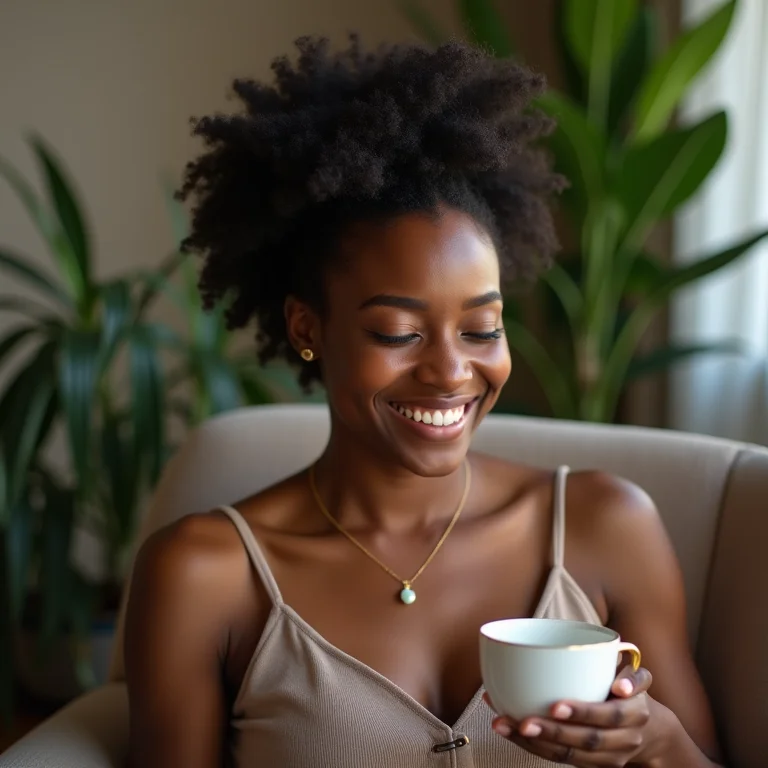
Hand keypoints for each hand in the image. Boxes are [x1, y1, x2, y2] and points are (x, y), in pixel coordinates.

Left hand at [488, 665, 666, 765]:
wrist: (651, 734)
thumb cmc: (631, 694)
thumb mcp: (636, 677)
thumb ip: (623, 667)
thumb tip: (612, 668)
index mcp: (635, 712)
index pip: (610, 715)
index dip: (584, 712)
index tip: (556, 706)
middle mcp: (625, 739)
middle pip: (588, 740)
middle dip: (553, 732)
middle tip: (523, 721)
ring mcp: (609, 757)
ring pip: (570, 755)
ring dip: (534, 742)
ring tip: (504, 724)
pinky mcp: (592, 766)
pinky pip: (561, 759)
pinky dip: (533, 746)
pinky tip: (509, 730)